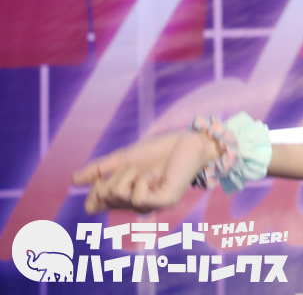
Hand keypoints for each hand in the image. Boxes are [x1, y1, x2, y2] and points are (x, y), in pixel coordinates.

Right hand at [72, 130, 218, 213]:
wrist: (185, 141)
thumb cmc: (157, 150)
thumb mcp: (122, 159)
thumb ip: (98, 170)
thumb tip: (73, 180)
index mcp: (124, 195)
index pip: (94, 205)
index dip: (92, 191)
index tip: (101, 177)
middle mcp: (134, 204)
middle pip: (103, 198)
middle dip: (111, 177)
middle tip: (132, 168)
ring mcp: (150, 205)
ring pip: (118, 195)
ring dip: (127, 175)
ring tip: (144, 171)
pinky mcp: (164, 202)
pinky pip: (137, 197)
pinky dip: (139, 182)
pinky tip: (152, 177)